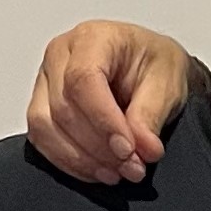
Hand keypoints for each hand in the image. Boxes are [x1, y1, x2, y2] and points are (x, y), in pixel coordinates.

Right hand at [26, 23, 197, 185]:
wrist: (148, 68)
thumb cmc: (154, 65)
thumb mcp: (167, 83)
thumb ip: (151, 115)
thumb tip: (142, 147)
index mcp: (93, 38)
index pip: (82, 79)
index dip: (103, 121)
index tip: (128, 149)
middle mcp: (61, 55)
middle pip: (64, 108)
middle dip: (99, 147)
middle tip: (133, 167)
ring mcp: (46, 81)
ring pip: (46, 126)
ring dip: (82, 159)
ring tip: (118, 172)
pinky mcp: (42, 107)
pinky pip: (42, 140)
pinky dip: (70, 163)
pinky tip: (99, 170)